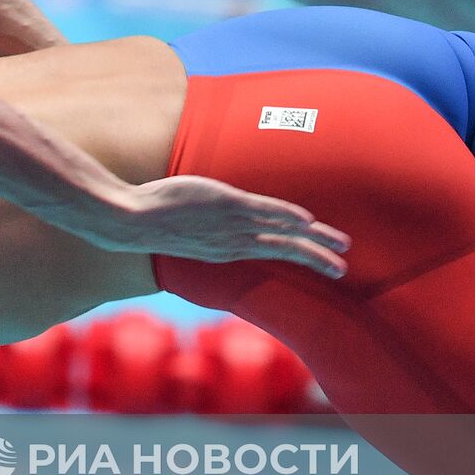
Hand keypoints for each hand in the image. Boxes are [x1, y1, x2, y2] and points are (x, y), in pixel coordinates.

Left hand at [112, 175, 350, 277]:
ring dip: (314, 239)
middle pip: (285, 252)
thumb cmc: (153, 220)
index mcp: (226, 250)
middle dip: (316, 259)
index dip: (296, 257)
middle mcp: (234, 243)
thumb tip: (213, 219)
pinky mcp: (228, 206)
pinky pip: (266, 212)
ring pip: (283, 234)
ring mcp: (232, 226)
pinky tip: (308, 221)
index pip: (271, 253)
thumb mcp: (186, 229)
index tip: (317, 262)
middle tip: (343, 268)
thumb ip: (207, 227)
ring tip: (340, 246)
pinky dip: (288, 217)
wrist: (132, 221)